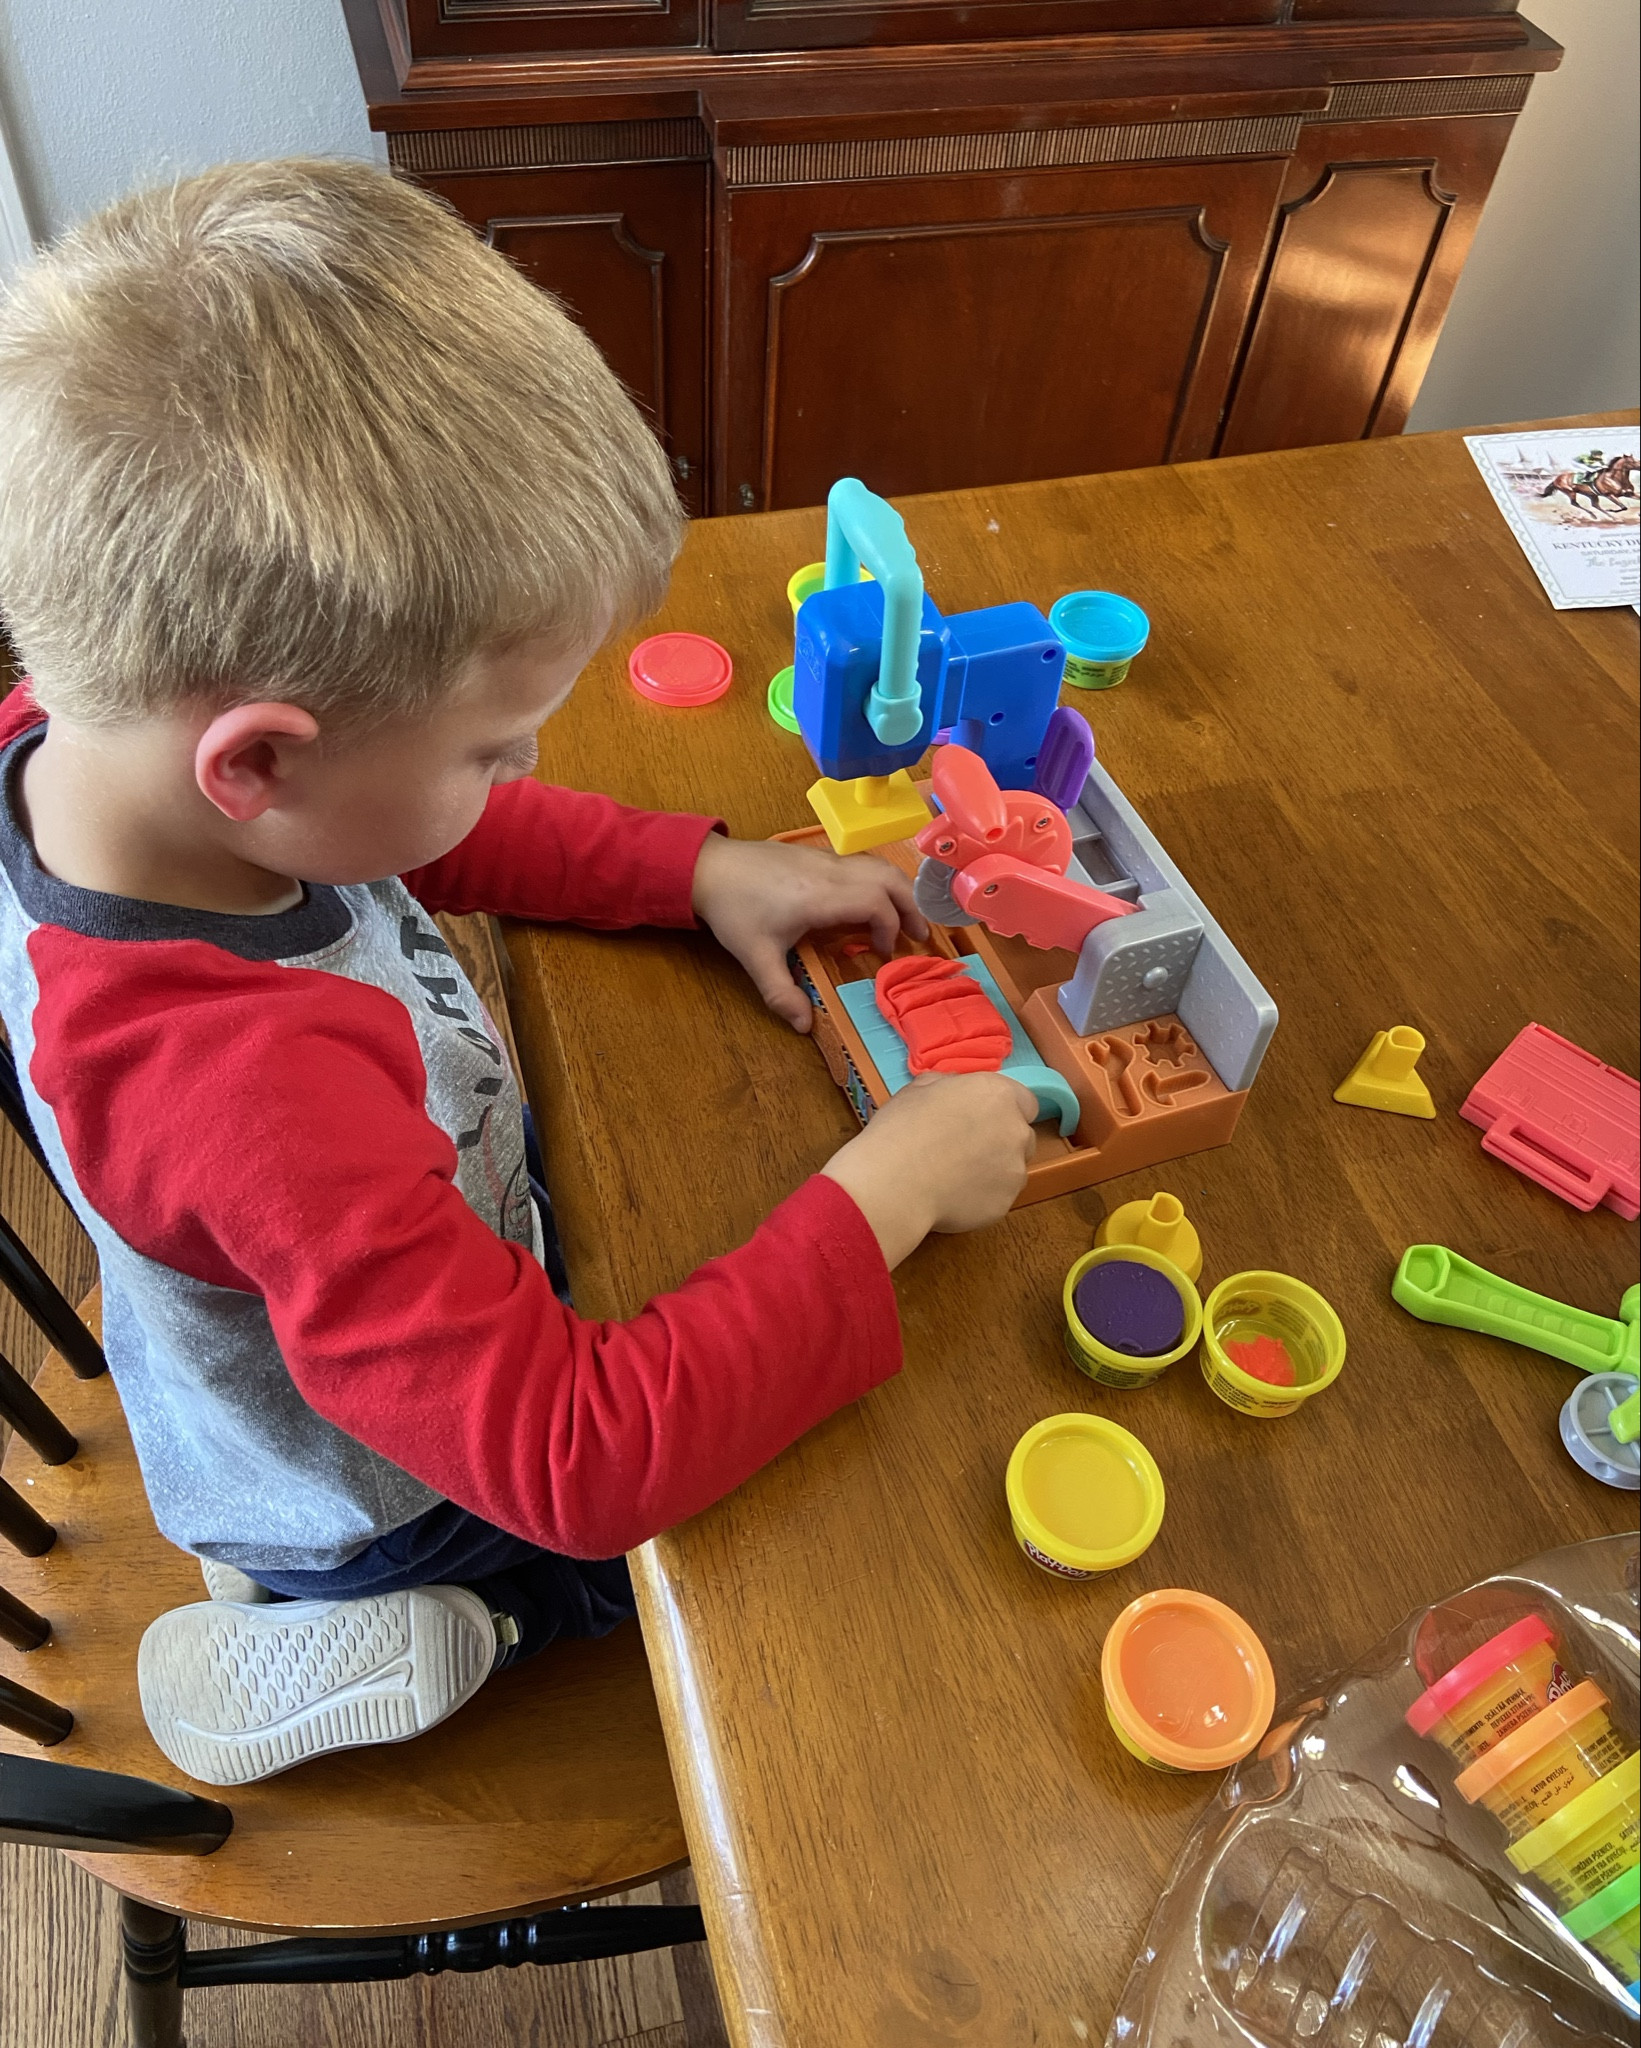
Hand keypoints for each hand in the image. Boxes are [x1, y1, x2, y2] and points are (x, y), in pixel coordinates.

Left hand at [690, 833, 927, 1032]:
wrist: (708, 867)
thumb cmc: (733, 911)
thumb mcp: (755, 957)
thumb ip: (781, 993)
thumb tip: (805, 1026)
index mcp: (821, 897)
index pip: (876, 903)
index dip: (890, 928)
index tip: (884, 952)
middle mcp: (831, 872)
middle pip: (889, 878)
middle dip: (911, 906)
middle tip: (920, 935)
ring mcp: (825, 858)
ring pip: (879, 865)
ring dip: (899, 891)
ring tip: (905, 918)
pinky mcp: (818, 853)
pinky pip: (862, 862)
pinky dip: (879, 881)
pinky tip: (871, 903)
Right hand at [820, 1072, 1036, 1268]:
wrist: (893, 1183)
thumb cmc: (901, 1129)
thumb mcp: (920, 1089)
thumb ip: (950, 1085)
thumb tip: (954, 1090)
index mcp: (997, 1095)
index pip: (1025, 1101)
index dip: (1003, 1111)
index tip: (981, 1120)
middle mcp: (1016, 1131)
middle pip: (1022, 1136)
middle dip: (1001, 1142)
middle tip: (965, 1150)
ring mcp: (1014, 1171)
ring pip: (1012, 1169)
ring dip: (992, 1171)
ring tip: (953, 1178)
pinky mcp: (1005, 1204)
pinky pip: (998, 1198)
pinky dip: (981, 1197)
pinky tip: (951, 1197)